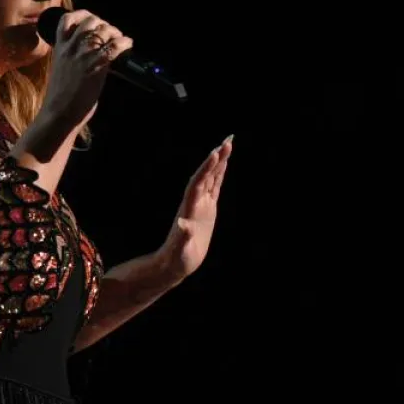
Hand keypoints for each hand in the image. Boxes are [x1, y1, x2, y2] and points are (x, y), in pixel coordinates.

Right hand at [40, 10, 133, 131]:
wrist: (58, 113)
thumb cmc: (60, 97)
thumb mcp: (62, 70)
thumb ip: (73, 59)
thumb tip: (91, 55)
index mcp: (60, 48)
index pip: (66, 20)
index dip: (82, 15)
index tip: (93, 21)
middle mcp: (70, 48)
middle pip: (89, 21)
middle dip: (103, 23)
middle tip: (111, 33)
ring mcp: (82, 56)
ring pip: (102, 30)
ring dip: (114, 32)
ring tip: (120, 39)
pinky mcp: (94, 67)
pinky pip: (113, 47)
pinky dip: (124, 42)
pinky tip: (128, 44)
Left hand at [158, 135, 232, 280]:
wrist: (174, 263)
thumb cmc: (176, 259)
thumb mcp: (179, 250)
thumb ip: (182, 237)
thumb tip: (182, 225)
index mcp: (189, 208)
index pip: (198, 183)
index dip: (206, 169)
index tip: (215, 153)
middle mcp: (194, 202)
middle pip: (206, 175)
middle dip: (217, 158)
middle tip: (228, 140)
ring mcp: (201, 204)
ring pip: (211, 178)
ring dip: (219, 162)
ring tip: (229, 144)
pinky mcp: (207, 210)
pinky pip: (214, 187)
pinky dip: (220, 175)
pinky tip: (224, 164)